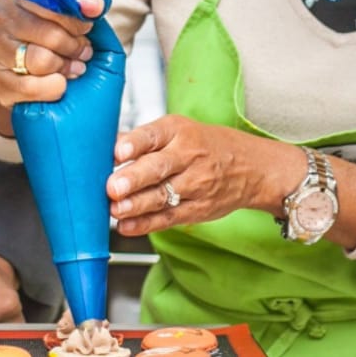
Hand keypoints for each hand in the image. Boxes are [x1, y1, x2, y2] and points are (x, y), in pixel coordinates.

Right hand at [0, 0, 105, 134]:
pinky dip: (52, 88)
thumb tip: (93, 6)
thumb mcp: (58, 3)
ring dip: (66, 67)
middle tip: (85, 52)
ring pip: (41, 61)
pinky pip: (30, 88)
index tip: (86, 29)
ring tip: (75, 67)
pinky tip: (60, 83)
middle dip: (74, 46)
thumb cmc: (37, 26)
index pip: (52, 5)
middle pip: (50, 35)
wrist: (7, 57)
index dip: (76, 20)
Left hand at [107, 114, 303, 236]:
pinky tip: (127, 226)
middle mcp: (188, 156)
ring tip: (115, 209)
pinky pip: (169, 217)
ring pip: (163, 196)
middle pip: (158, 167)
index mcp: (178, 131)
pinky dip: (146, 224)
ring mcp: (195, 184)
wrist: (250, 167)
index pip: (153, 135)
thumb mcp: (177, 130)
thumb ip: (141, 140)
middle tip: (112, 187)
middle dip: (134, 178)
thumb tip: (104, 145)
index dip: (135, 144)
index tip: (117, 152)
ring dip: (137, 205)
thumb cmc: (204, 145)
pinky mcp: (198, 209)